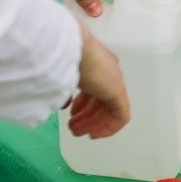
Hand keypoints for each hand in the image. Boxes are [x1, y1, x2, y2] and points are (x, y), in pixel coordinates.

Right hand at [68, 21, 129, 137]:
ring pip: (109, 109)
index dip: (83, 105)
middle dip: (86, 116)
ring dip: (93, 123)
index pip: (93, 89)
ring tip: (77, 131)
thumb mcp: (60, 75)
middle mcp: (107, 72)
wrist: (70, 47)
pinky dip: (109, 127)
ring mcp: (114, 81)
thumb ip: (64, 89)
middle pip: (101, 100)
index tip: (72, 114)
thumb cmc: (60, 57)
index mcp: (95, 65)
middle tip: (73, 128)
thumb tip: (63, 103)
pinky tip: (95, 134)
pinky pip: (120, 115)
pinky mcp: (118, 92)